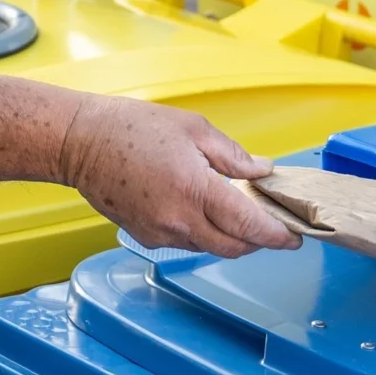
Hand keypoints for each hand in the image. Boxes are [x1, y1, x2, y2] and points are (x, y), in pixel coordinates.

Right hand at [60, 96, 302, 258]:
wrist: (81, 143)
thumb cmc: (134, 128)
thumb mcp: (194, 129)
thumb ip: (232, 155)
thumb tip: (262, 171)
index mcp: (194, 190)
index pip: (247, 224)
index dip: (275, 234)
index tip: (294, 237)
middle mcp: (178, 220)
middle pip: (233, 246)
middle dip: (259, 241)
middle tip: (276, 226)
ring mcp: (159, 233)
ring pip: (210, 247)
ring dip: (232, 236)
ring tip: (244, 212)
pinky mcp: (145, 237)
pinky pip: (186, 242)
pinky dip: (205, 232)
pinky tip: (208, 210)